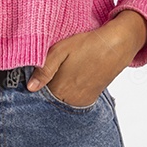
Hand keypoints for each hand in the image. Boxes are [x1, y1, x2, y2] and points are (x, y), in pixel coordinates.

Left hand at [26, 11, 146, 106]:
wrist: (116, 45)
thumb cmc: (87, 45)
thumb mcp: (60, 51)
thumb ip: (44, 69)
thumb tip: (30, 88)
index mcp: (60, 90)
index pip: (38, 95)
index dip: (35, 84)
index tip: (33, 74)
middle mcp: (70, 100)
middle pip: (49, 98)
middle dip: (45, 88)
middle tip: (49, 70)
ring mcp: (81, 102)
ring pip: (60, 100)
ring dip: (56, 90)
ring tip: (61, 73)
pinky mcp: (90, 99)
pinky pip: (72, 100)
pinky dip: (67, 92)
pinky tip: (70, 78)